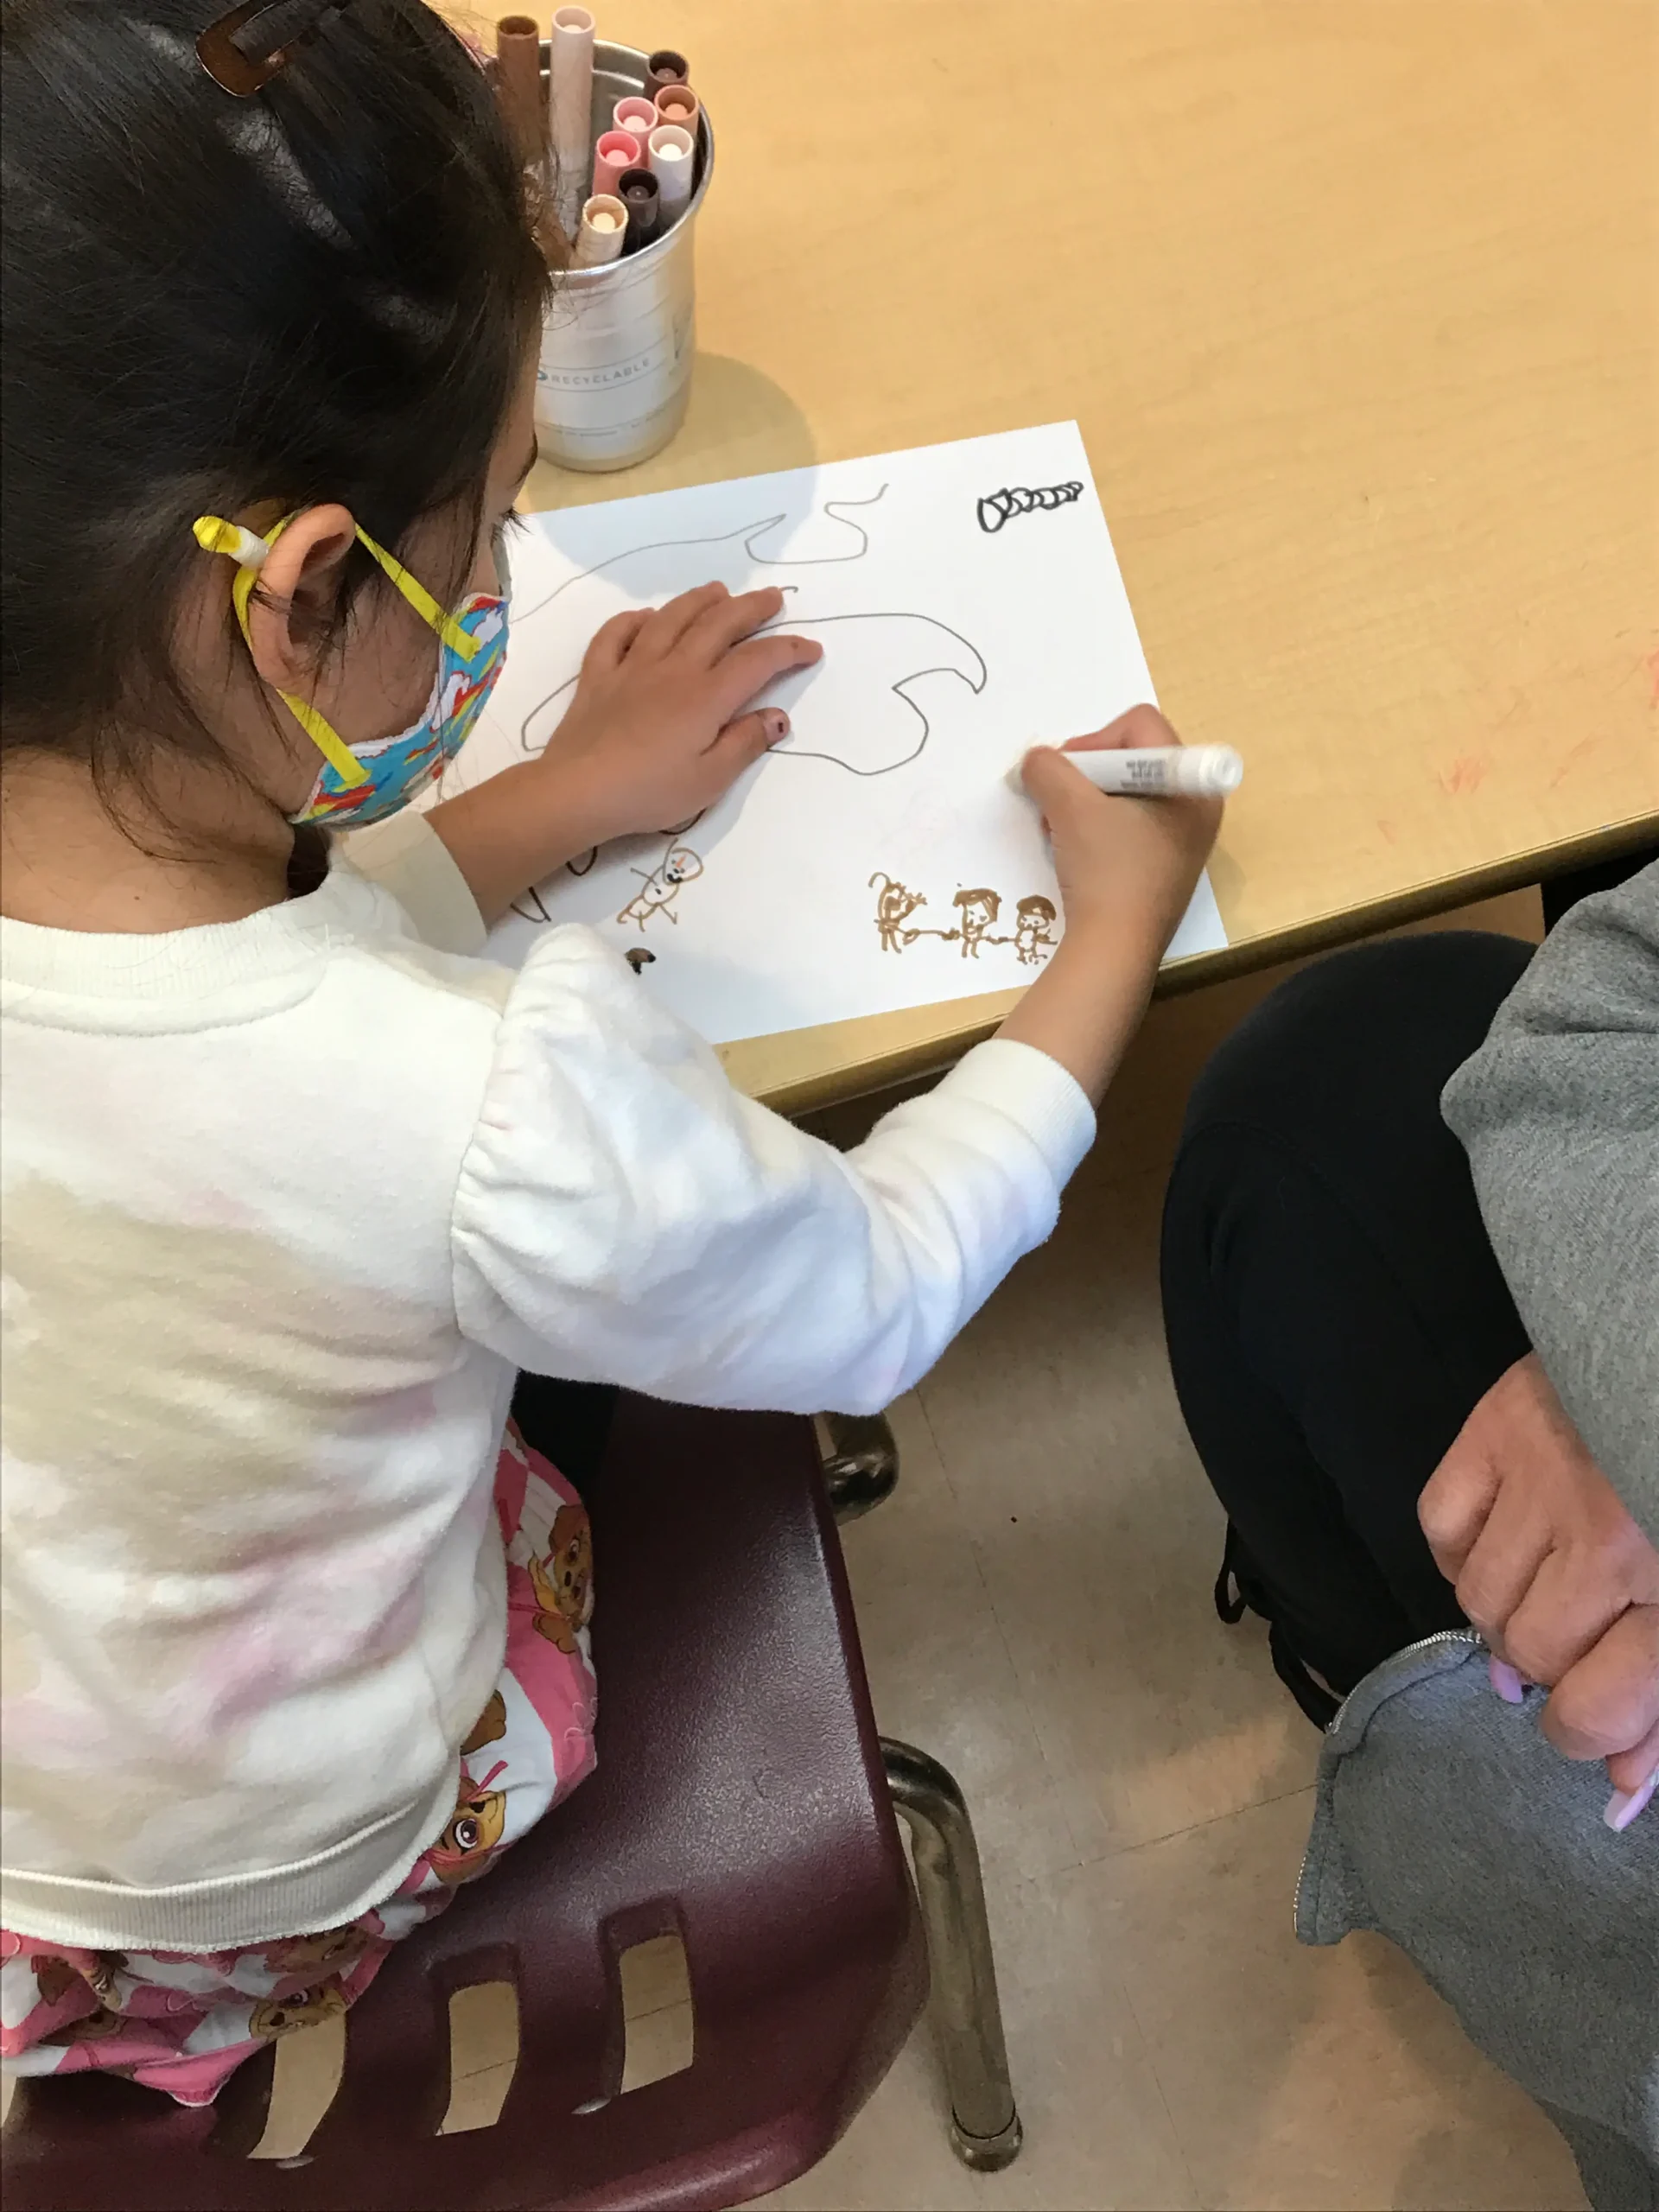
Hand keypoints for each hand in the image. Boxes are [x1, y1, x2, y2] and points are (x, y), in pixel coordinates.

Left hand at [537, 583, 823, 849]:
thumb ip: (745, 743)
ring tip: (718, 591)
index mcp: (706, 696)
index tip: (810, 648)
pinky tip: (647, 619)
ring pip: (670, 619)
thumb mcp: (710, 780)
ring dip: (698, 601)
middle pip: (718, 625)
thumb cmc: (650, 792)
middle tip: (772, 598)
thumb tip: (777, 716)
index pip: (757, 661)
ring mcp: (632, 667)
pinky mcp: (598, 675)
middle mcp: (673, 669)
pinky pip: (616, 634)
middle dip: (750, 608)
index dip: (788, 649)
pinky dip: (635, 620)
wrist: (579, 790)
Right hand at [1018, 705, 1221, 954]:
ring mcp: (1182, 839)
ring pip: (1125, 793)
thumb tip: (1037, 762)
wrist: (1115, 951)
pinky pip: (1129, 825)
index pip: (1139, 726)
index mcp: (1190, 783)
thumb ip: (1047, 767)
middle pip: (1133, 757)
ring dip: (1082, 803)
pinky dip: (1096, 828)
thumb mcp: (1069, 808)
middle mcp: (1196, 805)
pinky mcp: (1164, 866)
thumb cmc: (1105, 872)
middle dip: (1084, 775)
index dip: (1093, 740)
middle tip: (1057, 801)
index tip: (1066, 775)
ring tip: (1058, 830)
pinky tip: (1074, 851)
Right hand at [1419, 1352, 1658, 1806]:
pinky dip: (1463, 1550)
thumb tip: (1622, 1792)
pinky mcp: (1493, 1432)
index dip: (1590, 1737)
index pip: (1593, 1711)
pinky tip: (1504, 1546)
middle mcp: (1601, 1543)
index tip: (1597, 1722)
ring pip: (1480, 1598)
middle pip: (1531, 1656)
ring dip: (1511, 1613)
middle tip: (1586, 1641)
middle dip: (1554, 1669)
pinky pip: (1440, 1524)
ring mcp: (1539, 1483)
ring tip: (1550, 1590)